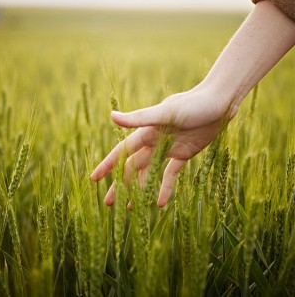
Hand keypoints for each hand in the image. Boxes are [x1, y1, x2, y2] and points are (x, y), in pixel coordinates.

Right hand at [91, 85, 236, 206]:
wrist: (218, 103)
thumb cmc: (192, 105)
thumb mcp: (164, 113)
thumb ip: (139, 118)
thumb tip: (111, 117)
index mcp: (146, 133)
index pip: (122, 152)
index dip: (107, 165)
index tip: (94, 179)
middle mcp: (154, 143)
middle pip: (132, 167)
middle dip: (120, 184)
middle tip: (109, 203)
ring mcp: (168, 150)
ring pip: (149, 173)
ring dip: (140, 189)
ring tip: (131, 208)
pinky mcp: (183, 155)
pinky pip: (171, 174)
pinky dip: (165, 188)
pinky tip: (159, 203)